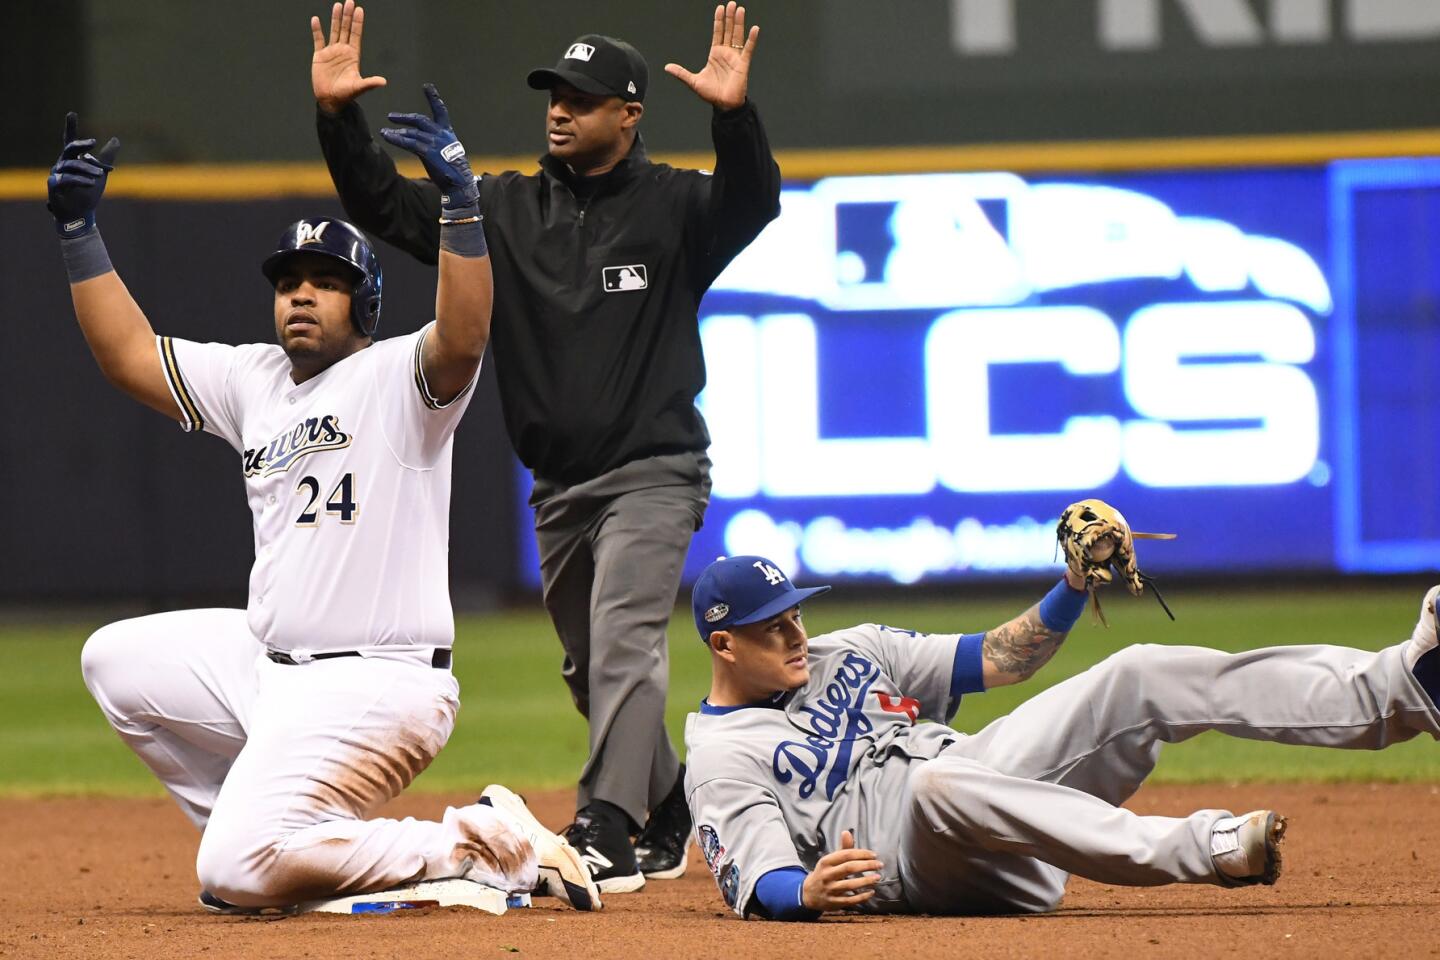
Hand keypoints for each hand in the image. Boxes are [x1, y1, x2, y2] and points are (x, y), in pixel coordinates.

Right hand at [47, 112, 119, 237]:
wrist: (81, 214)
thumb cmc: (88, 192)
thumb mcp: (101, 172)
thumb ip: (106, 156)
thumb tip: (116, 139)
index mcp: (72, 159)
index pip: (70, 140)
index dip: (70, 127)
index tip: (72, 113)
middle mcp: (62, 164)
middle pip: (69, 149)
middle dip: (80, 145)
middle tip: (93, 143)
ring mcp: (57, 175)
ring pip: (71, 165)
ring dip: (87, 168)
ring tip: (100, 174)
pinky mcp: (54, 187)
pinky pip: (66, 179)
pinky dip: (79, 180)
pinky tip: (90, 182)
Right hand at [311, 0, 386, 112]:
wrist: (330, 100)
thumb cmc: (346, 95)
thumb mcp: (359, 87)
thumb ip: (370, 83)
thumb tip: (384, 82)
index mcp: (353, 56)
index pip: (356, 35)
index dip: (357, 23)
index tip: (359, 10)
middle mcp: (343, 51)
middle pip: (346, 29)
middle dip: (348, 16)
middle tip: (349, 1)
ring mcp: (331, 52)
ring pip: (334, 31)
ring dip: (336, 19)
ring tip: (337, 5)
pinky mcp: (320, 56)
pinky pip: (318, 40)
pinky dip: (317, 30)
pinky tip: (316, 20)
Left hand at [380, 84, 477, 212]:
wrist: (460, 184)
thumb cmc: (453, 171)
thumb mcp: (446, 153)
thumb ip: (433, 143)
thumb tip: (416, 141)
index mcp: (448, 133)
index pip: (440, 111)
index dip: (433, 98)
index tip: (427, 86)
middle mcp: (441, 135)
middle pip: (420, 120)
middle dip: (404, 118)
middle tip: (391, 116)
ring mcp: (435, 143)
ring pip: (412, 132)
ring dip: (396, 131)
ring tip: (384, 132)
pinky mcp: (428, 152)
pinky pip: (409, 143)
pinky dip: (397, 138)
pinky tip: (388, 136)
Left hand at [664, 1, 758, 111]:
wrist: (723, 105)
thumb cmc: (711, 94)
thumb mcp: (693, 81)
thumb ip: (681, 73)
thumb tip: (667, 67)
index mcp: (715, 54)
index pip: (718, 33)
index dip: (719, 21)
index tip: (720, 8)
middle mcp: (726, 53)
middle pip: (728, 31)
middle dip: (730, 17)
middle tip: (732, 4)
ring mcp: (735, 58)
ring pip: (738, 36)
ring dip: (739, 23)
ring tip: (740, 9)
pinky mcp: (743, 64)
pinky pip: (748, 50)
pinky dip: (752, 40)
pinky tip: (754, 29)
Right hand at [801, 831, 882, 911]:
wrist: (809, 894)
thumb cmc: (824, 873)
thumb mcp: (830, 860)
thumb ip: (842, 848)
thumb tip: (847, 832)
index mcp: (826, 862)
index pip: (846, 854)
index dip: (862, 854)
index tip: (874, 855)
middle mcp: (827, 875)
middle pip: (849, 868)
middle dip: (867, 865)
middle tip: (880, 865)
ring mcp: (830, 890)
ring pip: (851, 885)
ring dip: (866, 881)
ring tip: (878, 877)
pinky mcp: (834, 902)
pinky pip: (851, 900)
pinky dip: (862, 896)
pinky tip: (872, 892)